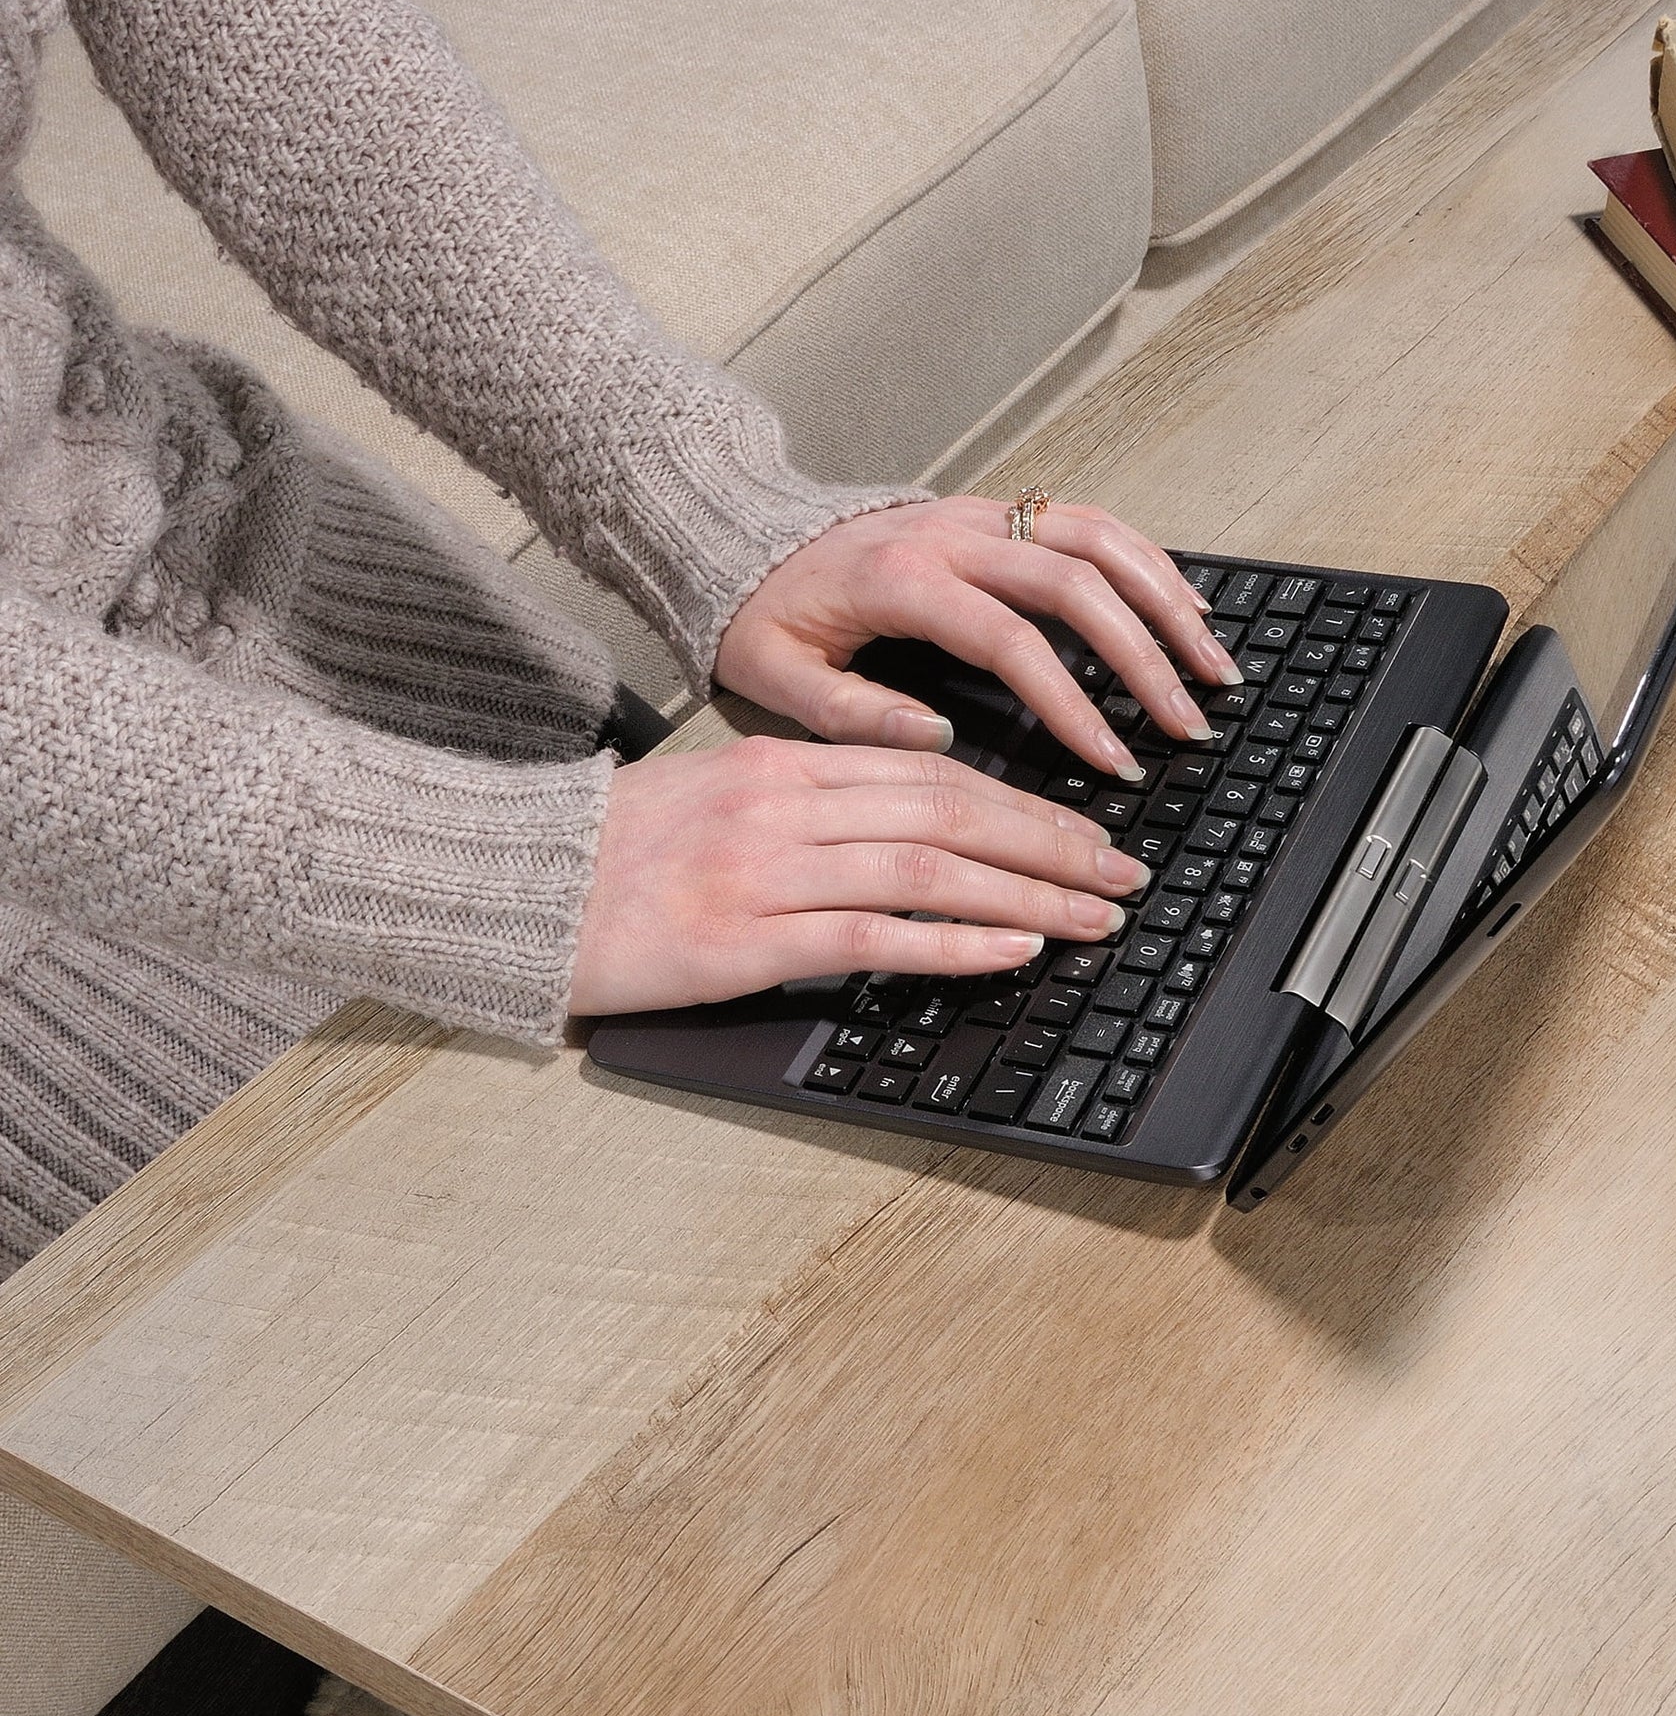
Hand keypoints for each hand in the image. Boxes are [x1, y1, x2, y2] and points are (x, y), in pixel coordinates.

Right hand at [567, 734, 1152, 1014]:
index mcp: (784, 766)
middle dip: (1051, 845)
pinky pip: (870, 938)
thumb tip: (912, 828)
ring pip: (926, 870)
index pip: (932, 777)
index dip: (1024, 805)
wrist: (515, 887)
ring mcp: (765, 872)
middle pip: (949, 815)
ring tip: (1093, 917)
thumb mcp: (719, 800)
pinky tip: (1009, 950)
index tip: (1084, 831)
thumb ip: (814, 806)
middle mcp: (785, 807)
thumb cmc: (616, 852)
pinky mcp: (744, 941)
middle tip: (1121, 873)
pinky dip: (950, 943)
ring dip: (1025, 894)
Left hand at [713, 496, 1243, 783]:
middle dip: (1145, 659)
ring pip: (1099, 539)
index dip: (1073, 703)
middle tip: (1186, 724)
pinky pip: (1087, 520)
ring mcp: (978, 514)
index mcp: (902, 581)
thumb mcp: (775, 676)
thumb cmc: (760, 615)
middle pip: (1077, 584)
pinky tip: (1185, 604)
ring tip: (1213, 663)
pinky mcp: (991, 511)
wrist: (740, 536)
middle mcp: (951, 535)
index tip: (1113, 761)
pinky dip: (1146, 559)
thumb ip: (850, 713)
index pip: (1012, 641)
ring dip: (1166, 600)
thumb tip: (940, 740)